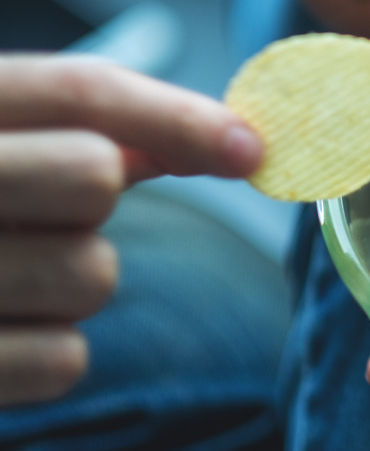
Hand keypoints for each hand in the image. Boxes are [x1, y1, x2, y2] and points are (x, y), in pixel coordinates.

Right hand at [0, 56, 262, 405]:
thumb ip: (73, 132)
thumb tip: (213, 136)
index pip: (75, 92)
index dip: (178, 115)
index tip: (252, 147)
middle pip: (92, 174)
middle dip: (92, 197)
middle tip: (35, 214)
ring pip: (92, 272)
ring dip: (66, 283)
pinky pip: (65, 359)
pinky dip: (41, 356)